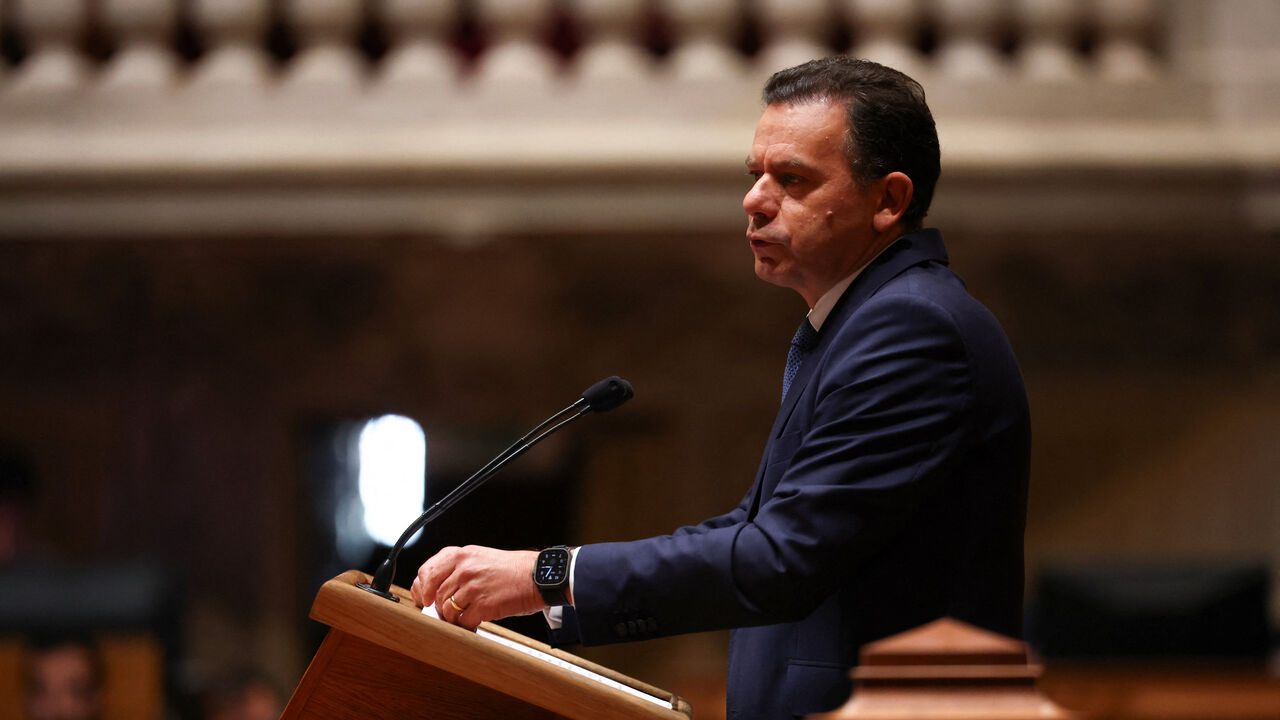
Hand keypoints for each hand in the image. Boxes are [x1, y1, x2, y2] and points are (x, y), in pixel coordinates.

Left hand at [410, 546, 543, 629]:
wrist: (539, 576)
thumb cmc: (512, 570)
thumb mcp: (480, 558)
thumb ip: (456, 569)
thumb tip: (433, 590)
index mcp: (461, 555)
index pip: (426, 572)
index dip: (421, 589)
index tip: (423, 599)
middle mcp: (464, 568)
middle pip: (435, 595)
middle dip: (440, 607)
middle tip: (450, 612)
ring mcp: (473, 587)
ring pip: (446, 610)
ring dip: (454, 618)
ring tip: (467, 615)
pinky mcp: (483, 605)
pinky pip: (463, 621)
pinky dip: (467, 625)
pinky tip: (476, 621)